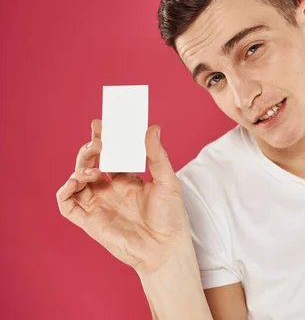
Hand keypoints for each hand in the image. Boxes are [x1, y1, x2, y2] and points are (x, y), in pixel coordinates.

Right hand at [56, 120, 192, 274]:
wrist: (166, 248)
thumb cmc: (171, 217)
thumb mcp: (168, 182)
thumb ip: (157, 156)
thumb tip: (153, 128)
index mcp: (127, 180)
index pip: (110, 155)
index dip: (103, 140)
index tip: (100, 124)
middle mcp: (110, 191)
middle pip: (90, 164)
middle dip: (90, 149)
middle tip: (97, 140)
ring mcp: (99, 205)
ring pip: (77, 181)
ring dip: (79, 168)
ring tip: (93, 166)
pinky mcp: (90, 222)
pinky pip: (67, 205)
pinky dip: (64, 192)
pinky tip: (75, 182)